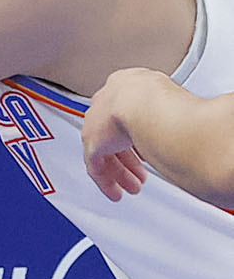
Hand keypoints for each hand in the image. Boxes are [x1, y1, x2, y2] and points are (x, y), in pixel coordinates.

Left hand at [82, 70, 154, 200]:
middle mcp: (105, 103)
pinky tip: (116, 193)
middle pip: (113, 137)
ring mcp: (95, 123)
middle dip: (129, 160)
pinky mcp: (91, 143)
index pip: (125, 115)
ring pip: (105, 154)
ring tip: (133, 187)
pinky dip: (107, 182)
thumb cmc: (161, 97)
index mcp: (123, 86)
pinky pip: (96, 168)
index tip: (145, 150)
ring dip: (121, 174)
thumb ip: (165, 112)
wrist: (143, 102)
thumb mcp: (166, 99)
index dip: (137, 137)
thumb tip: (186, 123)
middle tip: (140, 174)